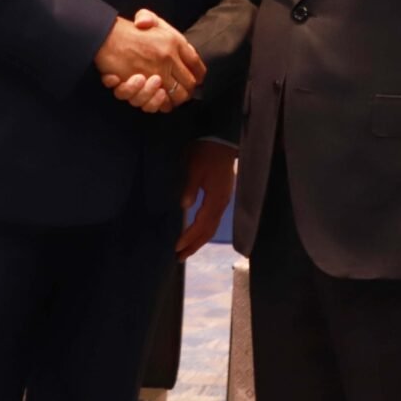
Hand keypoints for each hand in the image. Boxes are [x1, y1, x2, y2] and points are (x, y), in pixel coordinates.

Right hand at [95, 10, 205, 111]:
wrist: (104, 36)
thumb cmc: (126, 29)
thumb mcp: (147, 18)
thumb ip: (161, 23)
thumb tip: (172, 40)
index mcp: (173, 41)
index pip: (195, 62)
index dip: (199, 74)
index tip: (197, 80)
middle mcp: (168, 57)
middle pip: (189, 83)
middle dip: (186, 92)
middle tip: (180, 93)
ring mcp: (155, 71)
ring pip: (174, 95)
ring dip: (171, 99)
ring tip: (163, 93)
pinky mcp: (141, 84)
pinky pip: (155, 101)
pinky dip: (156, 103)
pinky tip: (156, 98)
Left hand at [175, 140, 236, 259]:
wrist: (221, 143)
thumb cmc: (206, 154)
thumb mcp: (195, 168)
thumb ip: (190, 187)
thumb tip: (184, 206)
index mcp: (215, 198)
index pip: (201, 224)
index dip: (189, 237)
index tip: (176, 247)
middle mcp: (221, 204)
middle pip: (209, 231)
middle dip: (194, 245)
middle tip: (179, 257)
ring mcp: (223, 201)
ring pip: (212, 227)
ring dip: (200, 241)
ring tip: (187, 251)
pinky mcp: (222, 197)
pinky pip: (214, 221)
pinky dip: (205, 231)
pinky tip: (198, 233)